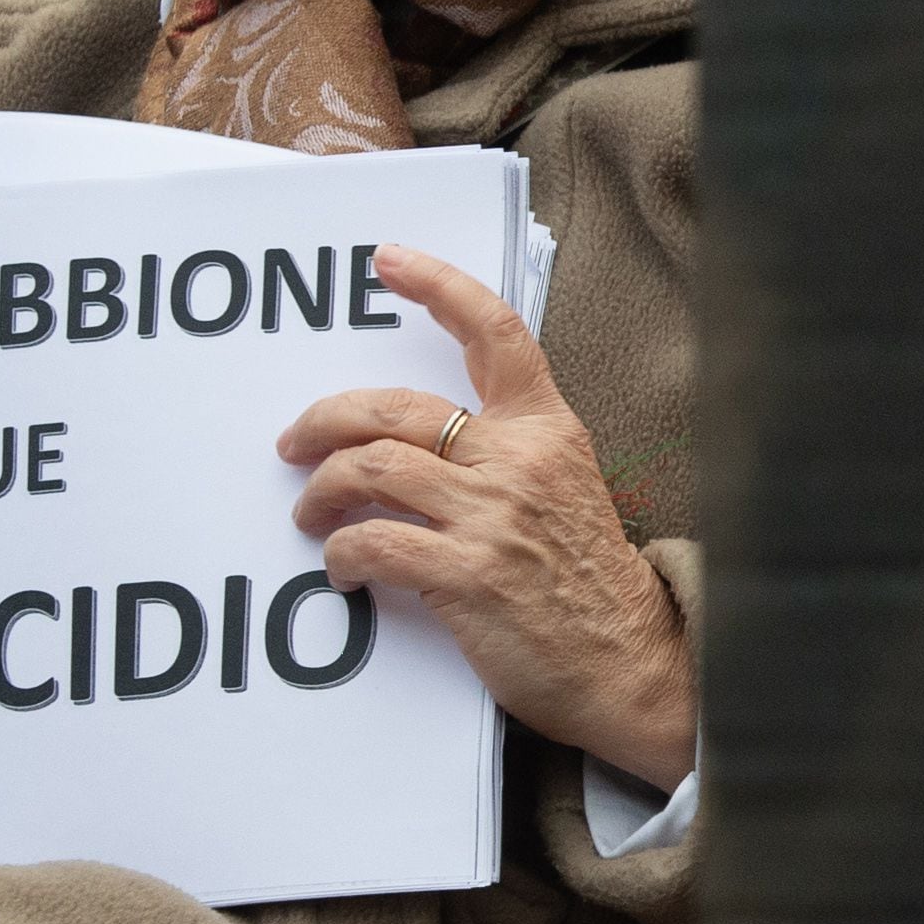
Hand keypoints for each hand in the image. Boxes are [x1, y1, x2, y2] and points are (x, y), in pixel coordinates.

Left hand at [278, 246, 693, 789]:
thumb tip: (415, 443)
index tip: (390, 262)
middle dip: (324, 419)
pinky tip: (343, 569)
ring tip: (311, 516)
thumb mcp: (565, 488)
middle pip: (394, 408)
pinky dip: (342, 554)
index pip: (495, 333)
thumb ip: (505, 453)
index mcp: (547, 430)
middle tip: (294, 442)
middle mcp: (518, 460)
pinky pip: (375, 542)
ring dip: (321, 492)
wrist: (629, 661)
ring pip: (370, 469)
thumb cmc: (588, 582)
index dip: (438, 286)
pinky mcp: (468, 575)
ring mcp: (493, 517)